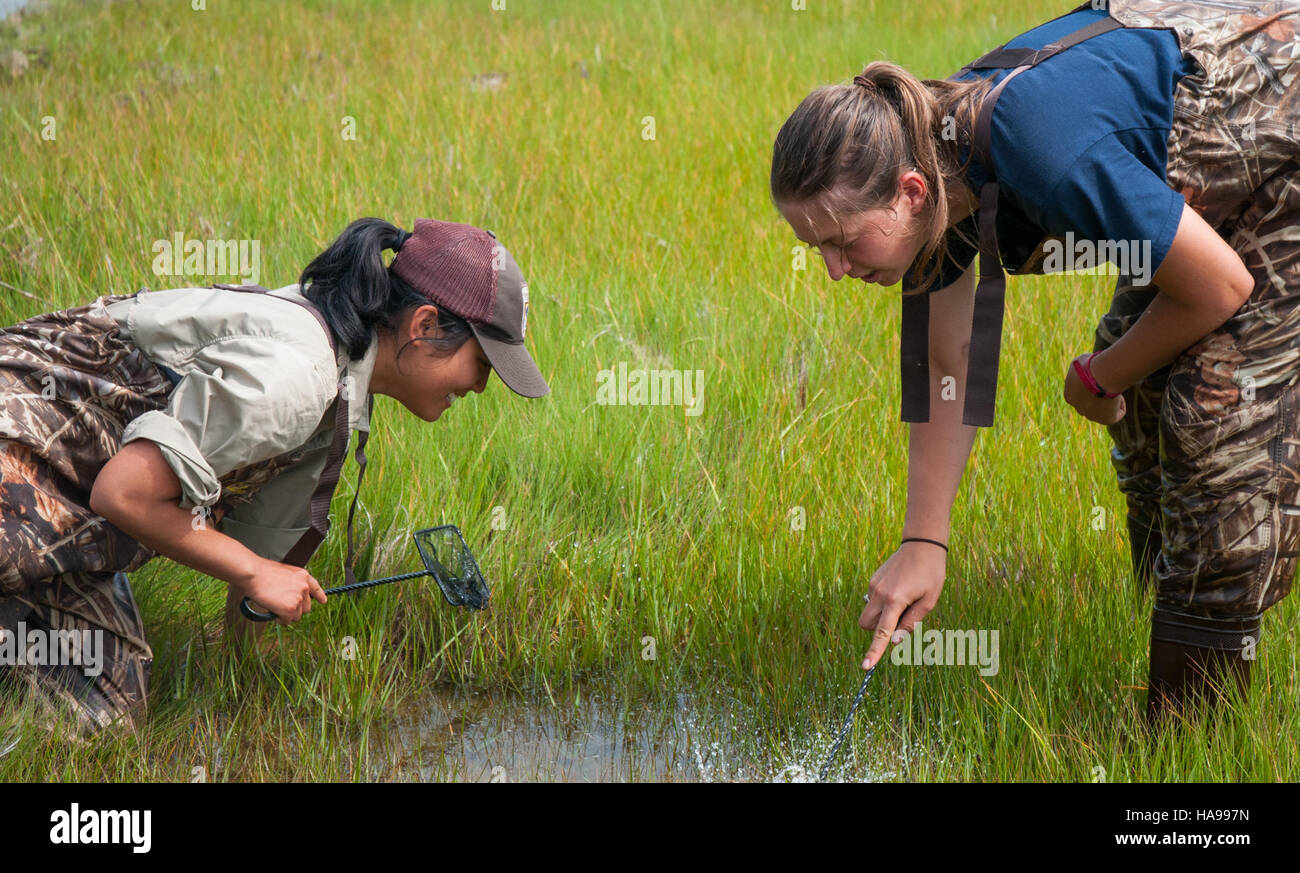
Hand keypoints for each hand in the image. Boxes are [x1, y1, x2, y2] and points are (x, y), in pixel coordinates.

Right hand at [237, 558, 326, 624]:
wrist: (253, 574)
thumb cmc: (261, 572)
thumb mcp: (284, 573)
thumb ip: (291, 583)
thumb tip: (289, 596)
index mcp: (303, 576)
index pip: (315, 588)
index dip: (319, 596)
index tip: (323, 601)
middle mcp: (304, 587)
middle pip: (306, 607)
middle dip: (296, 609)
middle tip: (281, 606)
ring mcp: (298, 598)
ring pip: (296, 616)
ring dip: (286, 615)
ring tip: (274, 606)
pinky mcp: (290, 609)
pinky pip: (287, 621)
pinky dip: (279, 619)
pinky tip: (272, 611)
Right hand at [859, 542, 946, 669]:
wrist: (921, 545)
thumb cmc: (931, 574)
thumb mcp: (929, 601)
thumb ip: (911, 623)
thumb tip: (894, 642)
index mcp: (895, 600)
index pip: (881, 632)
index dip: (874, 651)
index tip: (866, 666)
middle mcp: (879, 593)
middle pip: (866, 624)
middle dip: (876, 630)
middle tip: (898, 620)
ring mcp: (873, 585)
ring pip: (868, 612)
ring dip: (880, 616)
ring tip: (903, 602)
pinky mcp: (873, 580)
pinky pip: (872, 600)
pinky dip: (882, 604)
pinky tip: (899, 590)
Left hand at [1064, 354, 1125, 424]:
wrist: (1101, 375)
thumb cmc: (1091, 365)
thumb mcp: (1081, 361)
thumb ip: (1081, 367)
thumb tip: (1086, 365)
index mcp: (1069, 396)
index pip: (1081, 394)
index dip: (1091, 386)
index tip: (1099, 379)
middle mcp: (1078, 409)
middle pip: (1092, 404)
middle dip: (1100, 396)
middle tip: (1109, 385)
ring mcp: (1092, 416)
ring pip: (1105, 410)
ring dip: (1110, 401)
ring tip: (1113, 390)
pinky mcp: (1106, 420)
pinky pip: (1117, 414)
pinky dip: (1120, 404)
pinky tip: (1117, 396)